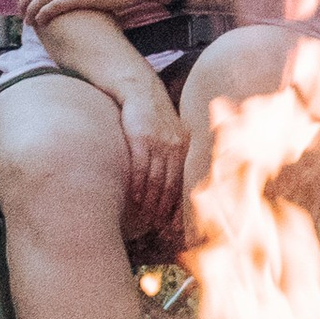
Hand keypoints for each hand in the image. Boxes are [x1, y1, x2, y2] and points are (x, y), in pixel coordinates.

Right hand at [113, 83, 187, 239]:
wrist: (139, 90)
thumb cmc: (153, 116)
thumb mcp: (171, 133)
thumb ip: (173, 154)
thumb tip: (171, 180)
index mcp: (184, 147)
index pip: (184, 182)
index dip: (180, 205)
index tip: (177, 225)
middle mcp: (175, 146)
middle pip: (171, 185)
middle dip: (165, 209)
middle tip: (159, 227)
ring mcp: (158, 143)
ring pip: (156, 180)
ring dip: (151, 202)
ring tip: (146, 219)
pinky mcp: (140, 139)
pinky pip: (140, 168)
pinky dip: (138, 186)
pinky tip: (135, 199)